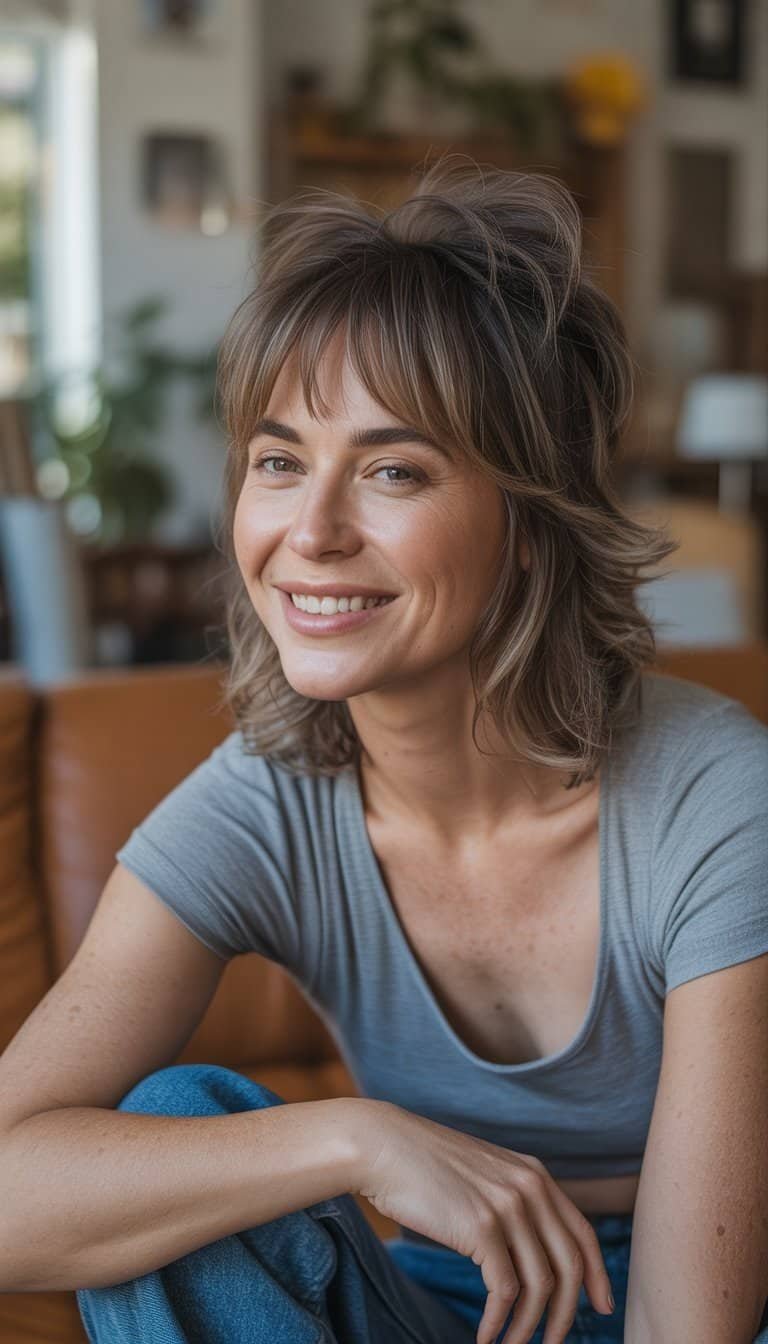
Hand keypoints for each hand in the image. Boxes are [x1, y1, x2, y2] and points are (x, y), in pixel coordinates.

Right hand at [351, 1102, 613, 1343]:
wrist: (383, 1146)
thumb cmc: (425, 1166)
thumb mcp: (484, 1174)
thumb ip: (513, 1200)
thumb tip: (531, 1251)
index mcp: (535, 1174)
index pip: (583, 1233)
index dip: (598, 1275)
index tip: (602, 1307)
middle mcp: (530, 1187)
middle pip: (569, 1266)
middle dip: (565, 1314)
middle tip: (552, 1342)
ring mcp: (508, 1205)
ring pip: (539, 1285)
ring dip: (527, 1327)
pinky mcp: (481, 1226)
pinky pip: (503, 1291)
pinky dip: (498, 1323)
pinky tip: (485, 1336)